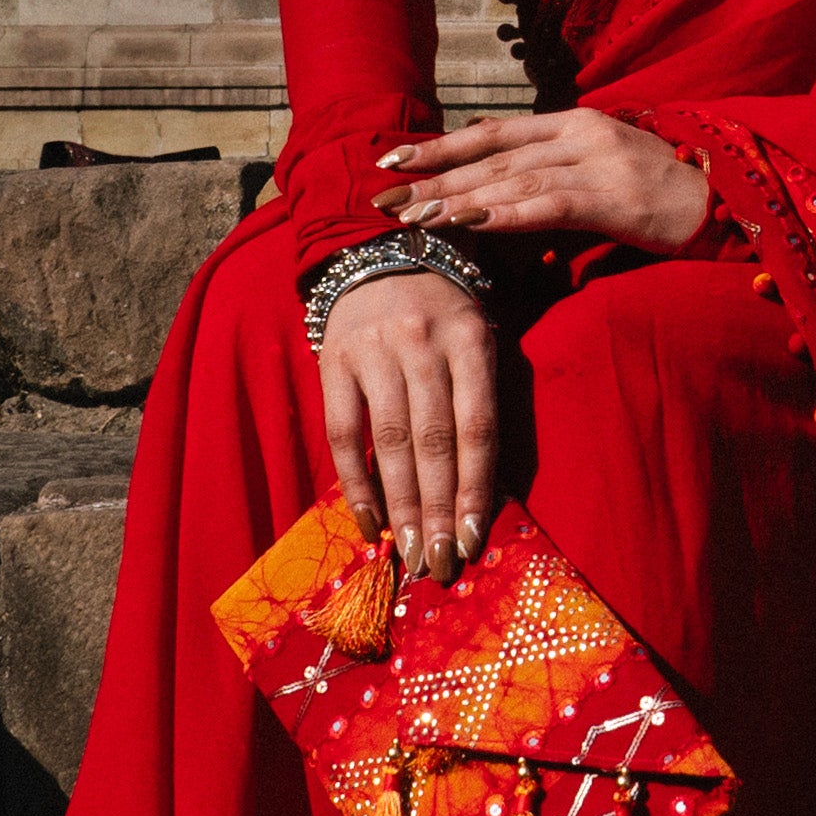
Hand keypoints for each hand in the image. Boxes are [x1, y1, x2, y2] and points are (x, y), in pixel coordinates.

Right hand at [316, 269, 499, 575]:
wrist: (378, 250)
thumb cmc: (441, 309)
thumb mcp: (477, 335)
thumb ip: (479, 399)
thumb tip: (480, 492)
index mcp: (471, 338)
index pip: (477, 427)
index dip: (475, 488)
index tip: (472, 539)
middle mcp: (423, 343)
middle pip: (434, 442)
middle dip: (437, 511)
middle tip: (441, 564)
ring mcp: (376, 351)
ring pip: (390, 442)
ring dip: (400, 507)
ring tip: (409, 554)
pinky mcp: (335, 361)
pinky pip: (343, 433)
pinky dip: (356, 483)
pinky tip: (369, 522)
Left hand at [377, 110, 710, 254]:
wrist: (724, 202)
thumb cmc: (661, 195)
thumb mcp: (602, 170)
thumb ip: (553, 173)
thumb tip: (495, 191)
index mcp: (573, 123)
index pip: (494, 131)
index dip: (441, 143)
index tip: (394, 158)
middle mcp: (578, 133)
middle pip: (492, 154)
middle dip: (433, 175)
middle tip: (383, 194)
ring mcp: (597, 162)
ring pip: (510, 179)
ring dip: (456, 198)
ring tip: (411, 216)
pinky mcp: (613, 197)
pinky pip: (546, 205)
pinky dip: (502, 213)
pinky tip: (467, 224)